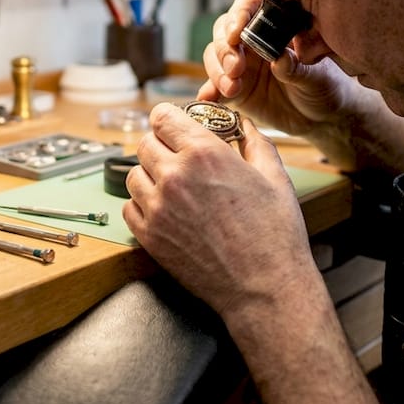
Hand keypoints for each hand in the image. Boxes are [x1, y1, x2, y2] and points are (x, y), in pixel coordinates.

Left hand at [123, 104, 312, 316]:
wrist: (264, 288)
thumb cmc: (275, 235)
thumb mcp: (274, 177)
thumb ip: (254, 142)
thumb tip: (244, 126)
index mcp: (204, 154)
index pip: (163, 116)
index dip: (169, 118)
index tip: (175, 125)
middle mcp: (174, 176)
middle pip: (145, 142)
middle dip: (162, 145)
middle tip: (179, 157)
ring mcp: (157, 208)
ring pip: (133, 174)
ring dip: (150, 174)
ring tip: (173, 185)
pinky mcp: (149, 237)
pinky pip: (129, 207)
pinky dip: (142, 204)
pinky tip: (166, 209)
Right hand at [199, 0, 361, 138]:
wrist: (324, 118)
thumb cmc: (327, 87)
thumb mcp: (319, 77)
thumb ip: (298, 68)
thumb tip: (279, 59)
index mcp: (275, 26)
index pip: (249, 7)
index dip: (238, 15)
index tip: (237, 34)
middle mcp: (253, 41)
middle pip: (224, 31)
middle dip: (224, 48)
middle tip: (236, 68)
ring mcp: (241, 65)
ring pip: (214, 56)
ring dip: (217, 70)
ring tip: (233, 88)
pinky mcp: (234, 88)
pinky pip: (214, 86)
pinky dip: (208, 91)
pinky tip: (207, 99)